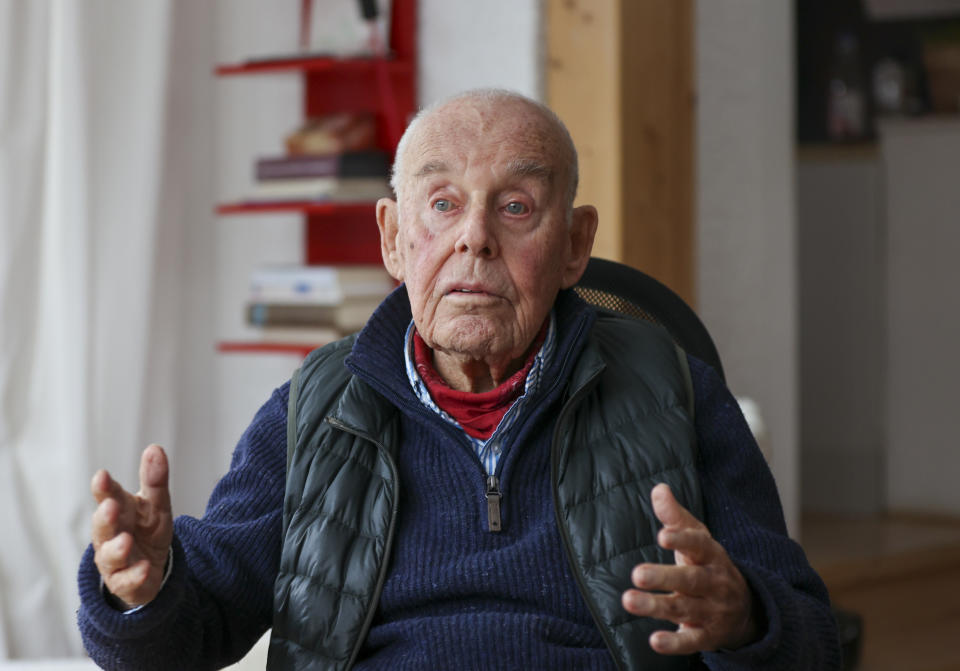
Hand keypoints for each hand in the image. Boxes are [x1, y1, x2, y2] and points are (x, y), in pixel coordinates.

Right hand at [90, 444, 173, 607]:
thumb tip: (155, 448)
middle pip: (102, 527)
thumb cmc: (147, 529)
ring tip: (126, 541)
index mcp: (118, 511)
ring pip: (109, 556)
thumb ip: (155, 480)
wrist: (151, 567)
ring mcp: (114, 561)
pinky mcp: (124, 583)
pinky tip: (145, 568)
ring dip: (116, 549)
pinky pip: (126, 581)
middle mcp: (110, 535)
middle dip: (104, 517)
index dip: (104, 488)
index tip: (102, 476)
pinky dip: (135, 575)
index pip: (107, 497)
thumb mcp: (156, 504)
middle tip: (110, 507)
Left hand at [621, 483, 757, 653]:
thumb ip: (676, 517)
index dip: (682, 539)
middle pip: (690, 579)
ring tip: (629, 600)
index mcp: (711, 555)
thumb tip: (658, 489)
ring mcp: (712, 611)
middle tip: (637, 574)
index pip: (699, 545)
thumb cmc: (709, 566)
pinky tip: (655, 641)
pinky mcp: (708, 636)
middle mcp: (714, 583)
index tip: (662, 535)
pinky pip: (692, 641)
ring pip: (684, 609)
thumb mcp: (698, 540)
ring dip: (656, 607)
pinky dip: (674, 644)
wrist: (747, 609)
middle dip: (664, 577)